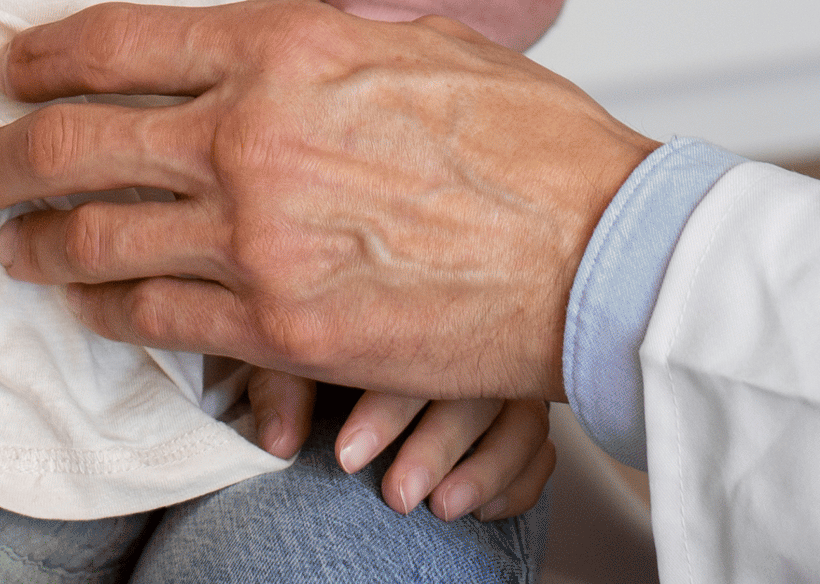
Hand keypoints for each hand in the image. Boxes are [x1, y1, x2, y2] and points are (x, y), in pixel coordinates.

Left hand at [0, 0, 653, 398]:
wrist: (595, 248)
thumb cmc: (528, 144)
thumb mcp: (411, 44)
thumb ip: (315, 45)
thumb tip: (255, 48)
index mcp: (284, 47)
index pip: (117, 40)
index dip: (40, 55)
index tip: (6, 67)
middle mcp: (250, 136)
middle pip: (73, 141)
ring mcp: (255, 239)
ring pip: (96, 239)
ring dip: (37, 243)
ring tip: (11, 244)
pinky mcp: (277, 329)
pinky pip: (154, 321)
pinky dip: (108, 311)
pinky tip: (91, 304)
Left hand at [232, 369, 553, 519]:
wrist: (358, 340)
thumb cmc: (325, 338)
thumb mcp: (288, 350)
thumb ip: (284, 387)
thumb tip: (279, 442)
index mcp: (415, 309)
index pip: (415, 350)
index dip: (384, 409)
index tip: (346, 455)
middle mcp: (468, 339)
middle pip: (475, 387)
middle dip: (437, 446)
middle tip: (396, 494)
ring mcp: (501, 379)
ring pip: (520, 420)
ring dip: (486, 468)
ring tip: (441, 507)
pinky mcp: (519, 419)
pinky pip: (539, 451)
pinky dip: (519, 481)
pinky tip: (481, 510)